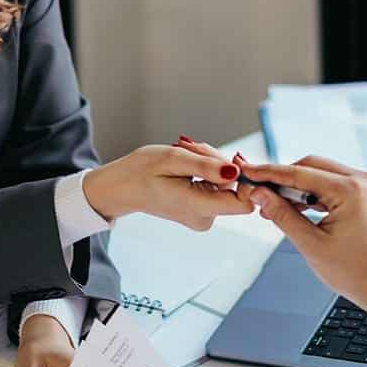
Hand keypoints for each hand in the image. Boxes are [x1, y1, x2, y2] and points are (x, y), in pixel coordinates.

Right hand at [82, 143, 252, 230]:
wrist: (120, 188)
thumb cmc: (140, 172)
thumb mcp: (173, 159)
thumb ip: (206, 166)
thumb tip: (236, 171)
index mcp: (198, 207)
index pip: (244, 202)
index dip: (246, 178)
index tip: (230, 158)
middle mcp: (204, 218)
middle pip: (234, 187)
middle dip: (219, 162)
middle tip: (192, 149)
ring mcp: (203, 216)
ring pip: (225, 184)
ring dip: (210, 164)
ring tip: (184, 155)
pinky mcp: (201, 211)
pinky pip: (215, 187)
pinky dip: (205, 171)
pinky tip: (186, 165)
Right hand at [235, 155, 366, 328]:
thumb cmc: (359, 272)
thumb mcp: (311, 244)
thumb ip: (282, 215)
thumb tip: (261, 195)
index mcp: (349, 190)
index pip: (297, 173)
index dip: (267, 173)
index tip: (248, 173)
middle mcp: (360, 181)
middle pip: (308, 166)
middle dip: (281, 178)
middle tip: (258, 191)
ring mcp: (364, 186)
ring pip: (318, 173)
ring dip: (295, 186)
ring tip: (273, 205)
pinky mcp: (363, 194)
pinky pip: (330, 183)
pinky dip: (310, 192)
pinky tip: (294, 206)